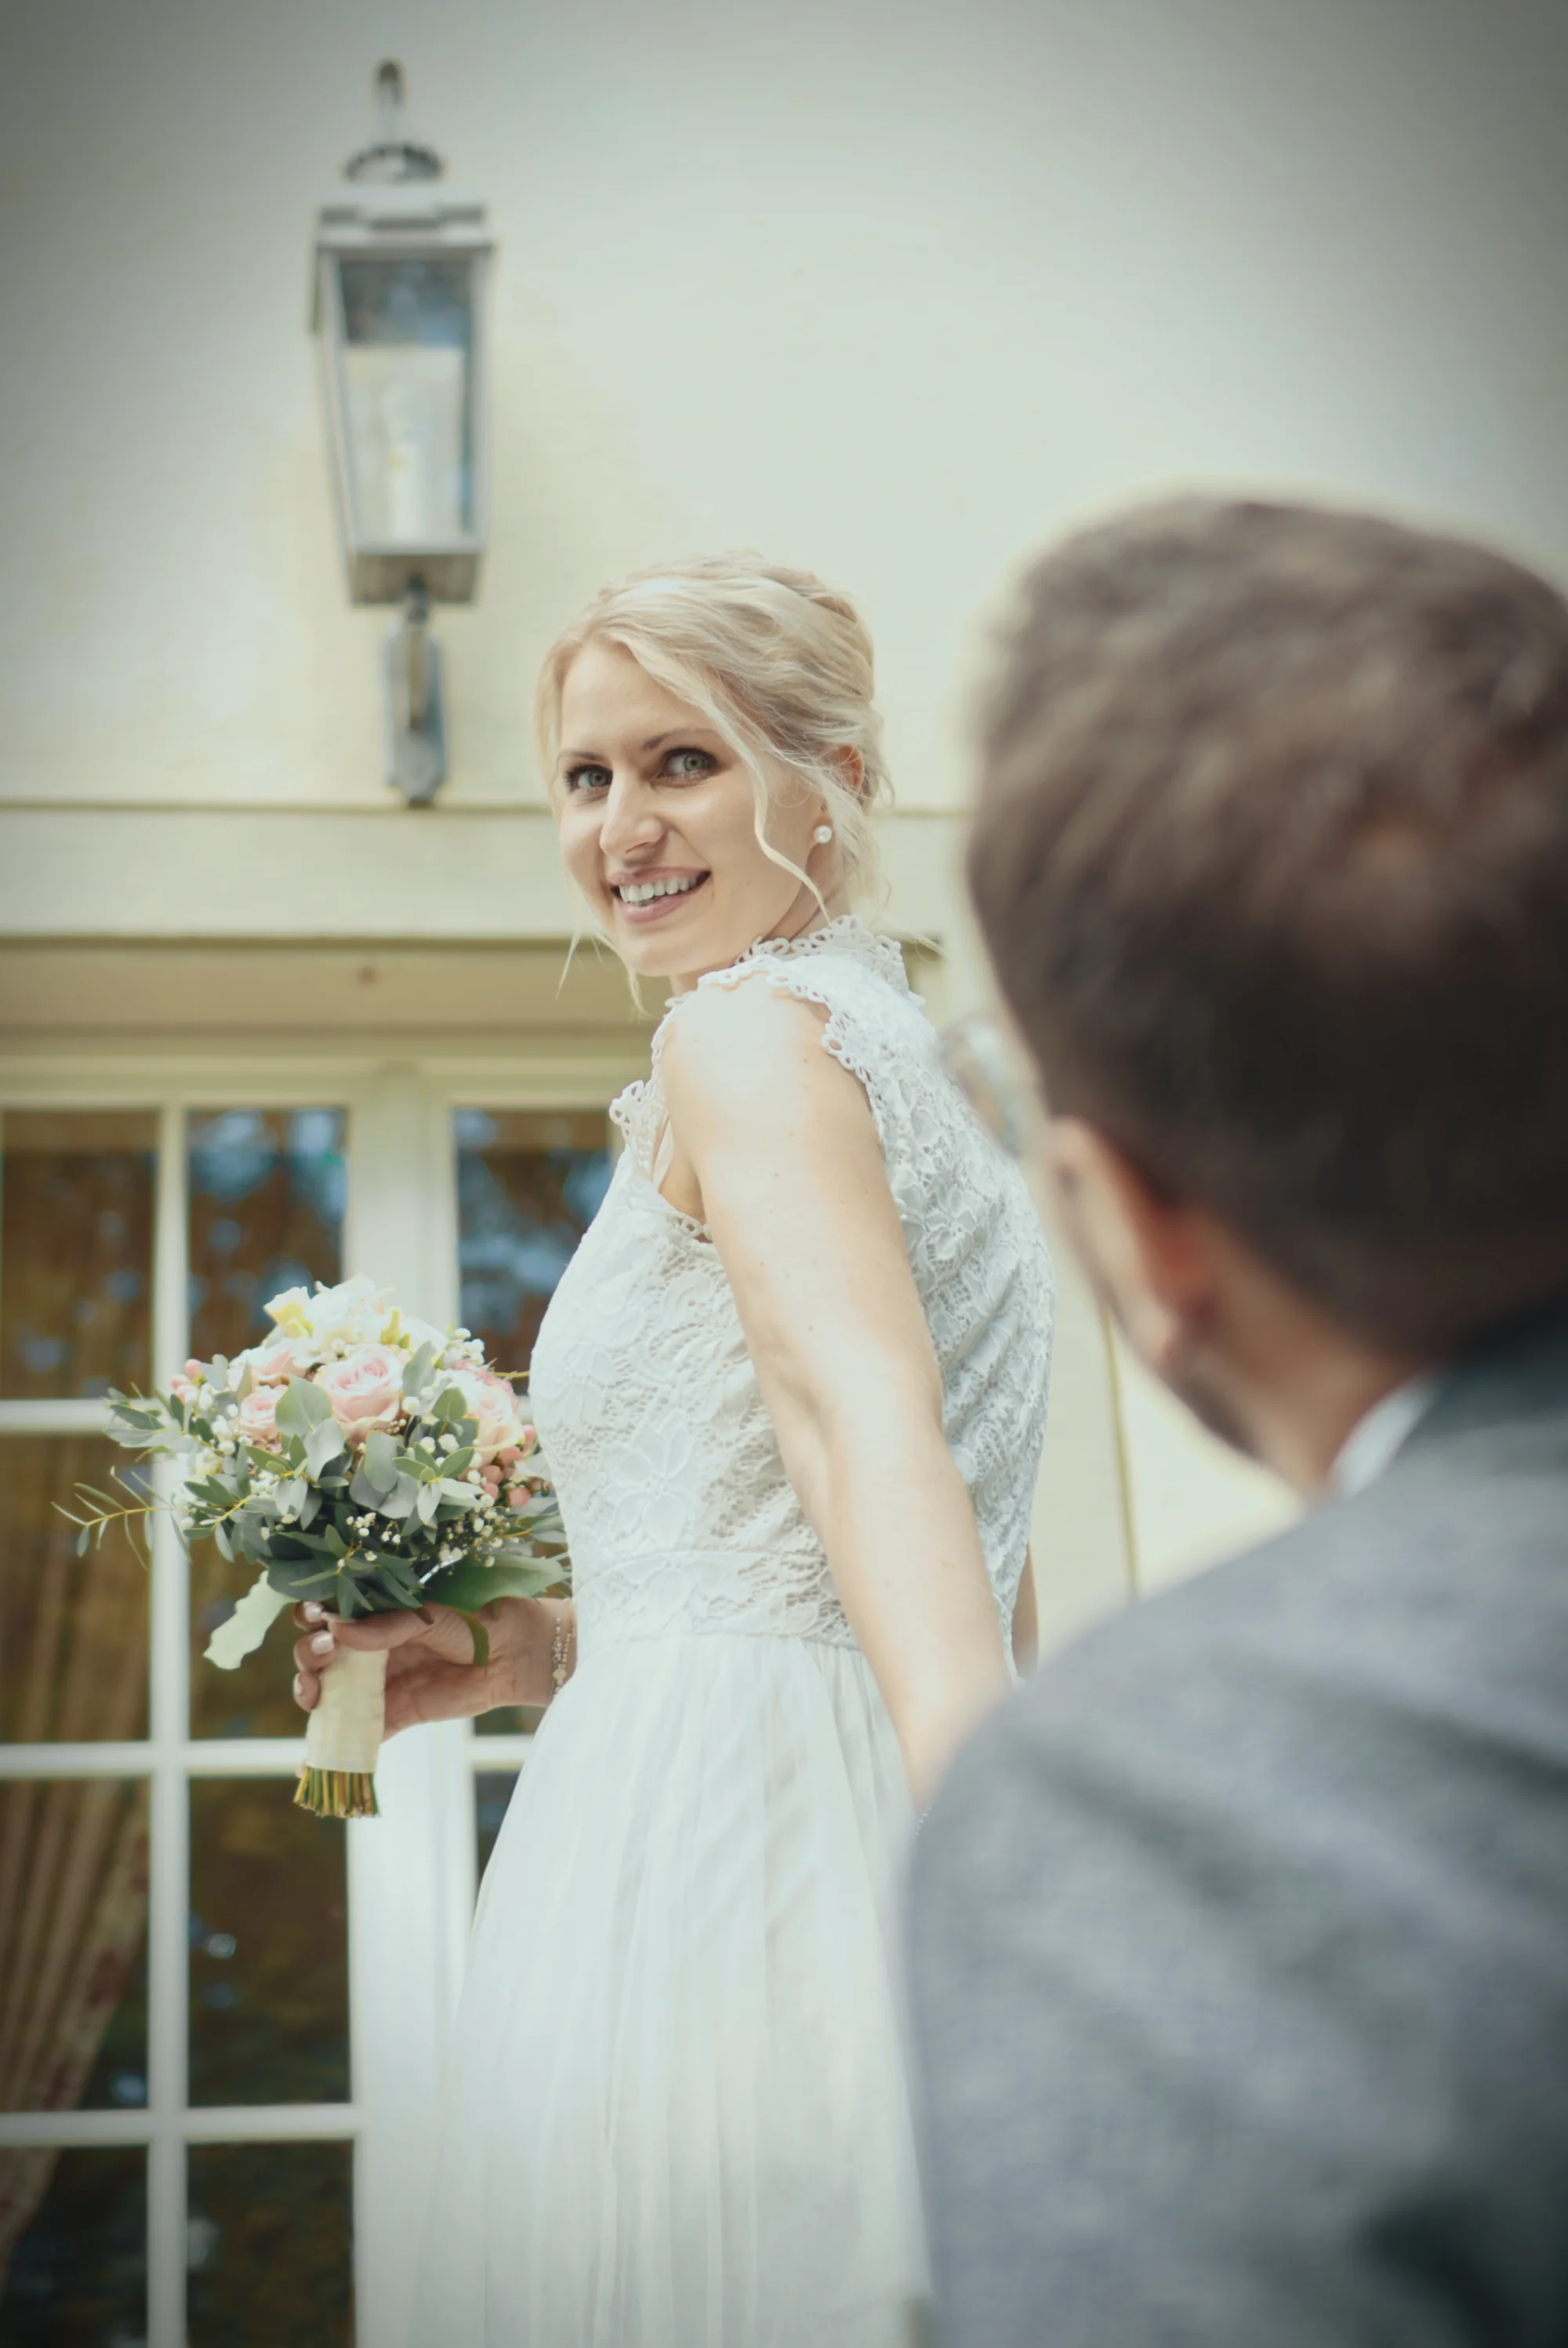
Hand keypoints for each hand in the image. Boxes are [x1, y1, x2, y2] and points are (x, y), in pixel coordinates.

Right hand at [291, 1596, 566, 1736]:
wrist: (514, 1653)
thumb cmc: (474, 1618)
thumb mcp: (429, 1613)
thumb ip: (387, 1625)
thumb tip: (336, 1628)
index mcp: (375, 1615)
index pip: (328, 1614)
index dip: (311, 1617)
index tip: (313, 1618)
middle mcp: (370, 1649)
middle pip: (320, 1655)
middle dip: (309, 1655)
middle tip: (324, 1653)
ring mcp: (380, 1683)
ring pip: (331, 1694)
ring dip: (311, 1695)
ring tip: (313, 1692)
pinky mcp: (397, 1714)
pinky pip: (361, 1733)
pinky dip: (337, 1748)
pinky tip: (314, 1759)